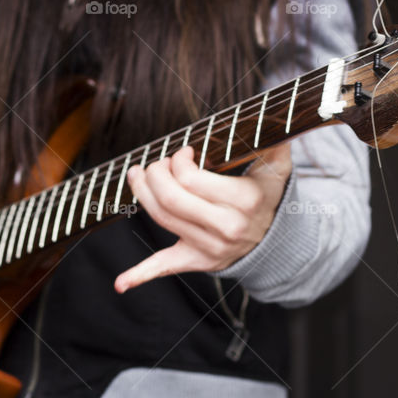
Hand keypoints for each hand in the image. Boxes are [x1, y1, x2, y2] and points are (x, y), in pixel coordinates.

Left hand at [115, 144, 291, 292]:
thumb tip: (266, 113)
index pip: (191, 178)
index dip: (178, 160)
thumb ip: (272, 139)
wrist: (276, 239)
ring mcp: (209, 247)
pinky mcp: (196, 260)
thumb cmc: (268, 195)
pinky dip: (140, 276)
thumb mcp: (277, 167)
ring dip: (141, 192)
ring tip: (137, 175)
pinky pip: (165, 268)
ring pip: (160, 217)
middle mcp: (225, 227)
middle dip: (155, 172)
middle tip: (157, 163)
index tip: (184, 151)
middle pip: (170, 197)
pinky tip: (120, 283)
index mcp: (244, 201)